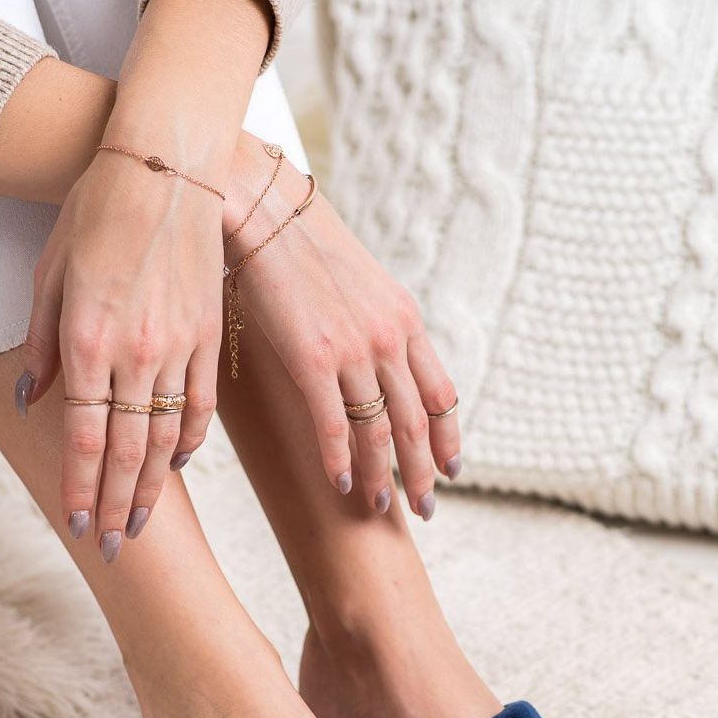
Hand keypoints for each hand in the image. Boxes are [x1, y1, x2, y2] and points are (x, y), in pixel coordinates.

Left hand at [17, 149, 221, 556]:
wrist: (165, 167)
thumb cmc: (97, 212)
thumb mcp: (50, 273)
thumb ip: (42, 342)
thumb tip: (34, 398)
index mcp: (88, 337)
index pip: (83, 435)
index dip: (80, 486)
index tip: (78, 525)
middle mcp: (135, 351)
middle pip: (126, 449)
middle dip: (116, 505)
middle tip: (112, 549)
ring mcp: (178, 347)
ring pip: (165, 436)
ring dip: (152, 487)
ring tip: (143, 526)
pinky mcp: (209, 337)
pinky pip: (200, 404)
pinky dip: (188, 440)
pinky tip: (176, 466)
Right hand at [223, 137, 460, 518]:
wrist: (265, 208)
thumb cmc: (302, 245)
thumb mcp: (359, 283)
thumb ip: (374, 323)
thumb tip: (374, 356)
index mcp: (404, 321)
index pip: (441, 394)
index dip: (448, 437)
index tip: (452, 469)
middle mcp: (389, 338)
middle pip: (417, 422)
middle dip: (425, 472)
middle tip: (426, 509)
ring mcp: (354, 350)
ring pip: (381, 431)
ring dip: (384, 476)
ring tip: (381, 508)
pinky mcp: (313, 358)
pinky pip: (334, 426)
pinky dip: (340, 461)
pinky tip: (339, 486)